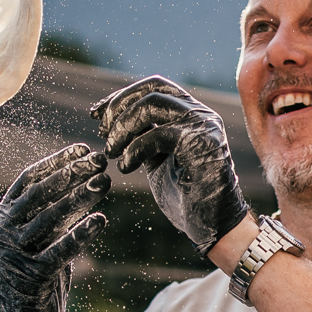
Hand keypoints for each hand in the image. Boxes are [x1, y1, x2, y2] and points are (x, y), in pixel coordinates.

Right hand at [0, 144, 109, 311]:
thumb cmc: (34, 279)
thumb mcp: (38, 241)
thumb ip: (51, 216)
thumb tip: (82, 182)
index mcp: (0, 218)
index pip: (28, 180)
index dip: (56, 162)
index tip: (83, 149)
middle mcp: (1, 233)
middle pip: (39, 194)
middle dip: (70, 174)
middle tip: (99, 160)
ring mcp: (13, 256)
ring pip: (49, 219)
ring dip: (79, 198)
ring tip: (104, 182)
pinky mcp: (30, 278)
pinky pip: (59, 251)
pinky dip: (81, 234)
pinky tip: (100, 220)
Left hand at [90, 77, 247, 253]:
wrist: (214, 225)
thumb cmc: (185, 196)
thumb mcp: (156, 160)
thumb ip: (141, 137)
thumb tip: (108, 118)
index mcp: (191, 114)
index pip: (153, 86)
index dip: (122, 96)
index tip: (97, 115)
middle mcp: (201, 114)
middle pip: (151, 90)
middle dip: (119, 109)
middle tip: (103, 135)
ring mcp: (204, 126)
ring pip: (152, 105)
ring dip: (123, 127)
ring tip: (111, 152)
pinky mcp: (202, 144)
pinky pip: (158, 134)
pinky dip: (134, 149)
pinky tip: (125, 167)